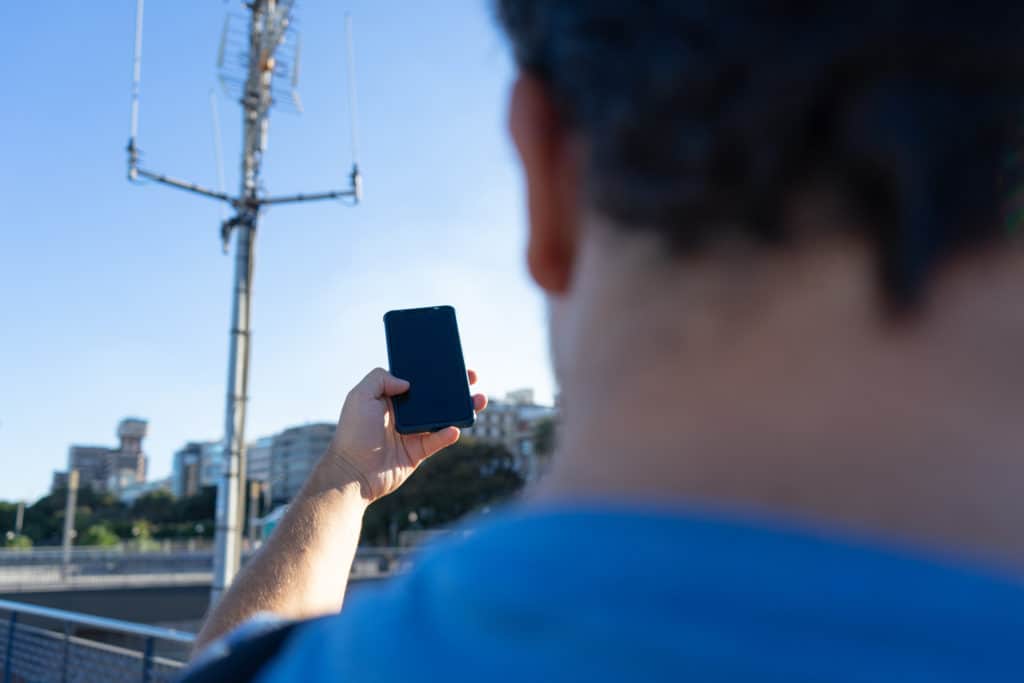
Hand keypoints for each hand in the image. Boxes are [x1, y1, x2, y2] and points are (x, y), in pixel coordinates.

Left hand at [322, 367, 487, 502]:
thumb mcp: (359, 396)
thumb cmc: (353, 434)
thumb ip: (380, 379)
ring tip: (478, 400)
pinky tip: (455, 428)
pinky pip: (438, 440)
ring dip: (461, 409)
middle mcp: (403, 414)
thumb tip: (407, 382)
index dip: (432, 371)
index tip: (449, 361)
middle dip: (454, 387)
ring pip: (443, 418)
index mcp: (390, 398)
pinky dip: (448, 434)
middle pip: (434, 397)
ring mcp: (413, 433)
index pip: (416, 380)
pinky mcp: (419, 452)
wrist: (353, 472)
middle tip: (471, 377)